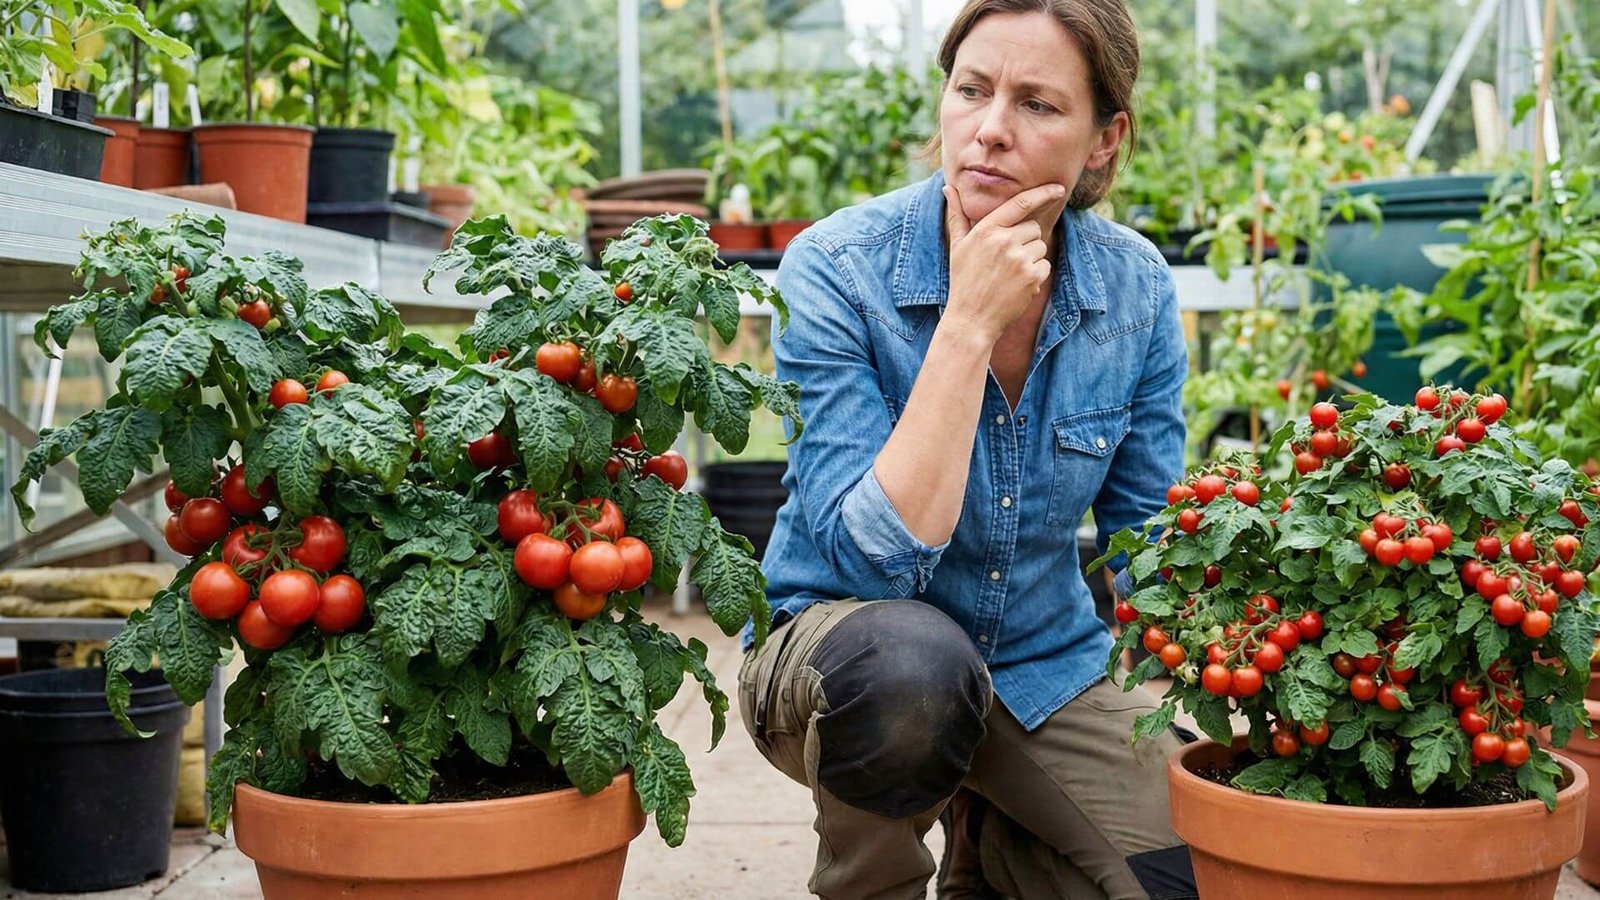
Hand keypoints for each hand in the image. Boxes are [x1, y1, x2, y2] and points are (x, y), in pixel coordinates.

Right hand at [942, 182, 1066, 344]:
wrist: (970, 319)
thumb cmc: (963, 281)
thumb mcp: (957, 246)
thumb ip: (957, 215)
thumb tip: (948, 187)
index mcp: (986, 229)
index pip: (1020, 203)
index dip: (1043, 193)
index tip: (1058, 188)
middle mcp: (1003, 240)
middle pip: (1033, 228)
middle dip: (1026, 241)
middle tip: (1006, 262)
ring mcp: (1018, 259)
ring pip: (1040, 247)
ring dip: (1031, 259)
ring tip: (1009, 276)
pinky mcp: (1031, 276)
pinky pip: (1045, 265)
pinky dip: (1036, 276)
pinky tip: (1017, 286)